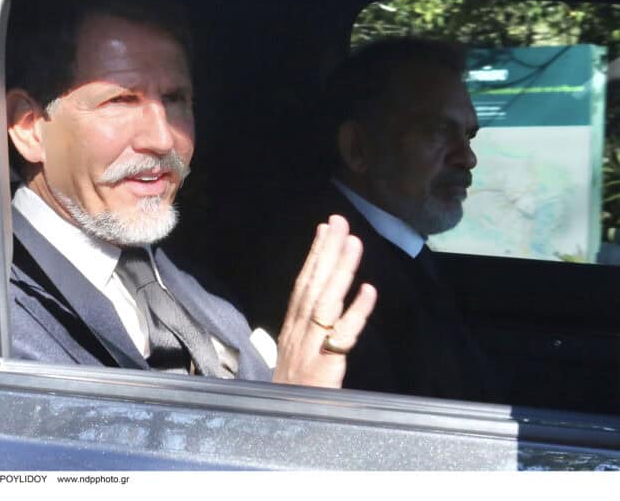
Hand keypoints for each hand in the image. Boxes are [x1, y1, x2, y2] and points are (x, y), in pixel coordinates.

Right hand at [272, 214, 376, 387]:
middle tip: (340, 221)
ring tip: (354, 242)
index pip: (304, 284)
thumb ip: (307, 332)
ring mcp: (309, 347)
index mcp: (292, 327)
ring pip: (326, 303)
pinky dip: (356, 313)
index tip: (326, 227)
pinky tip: (369, 291)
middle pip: (313, 285)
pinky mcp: (324, 366)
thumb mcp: (294, 356)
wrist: (280, 428)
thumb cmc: (291, 393)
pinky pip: (343, 337)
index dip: (315, 254)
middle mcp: (298, 331)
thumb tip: (320, 307)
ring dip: (340, 271)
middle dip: (327, 251)